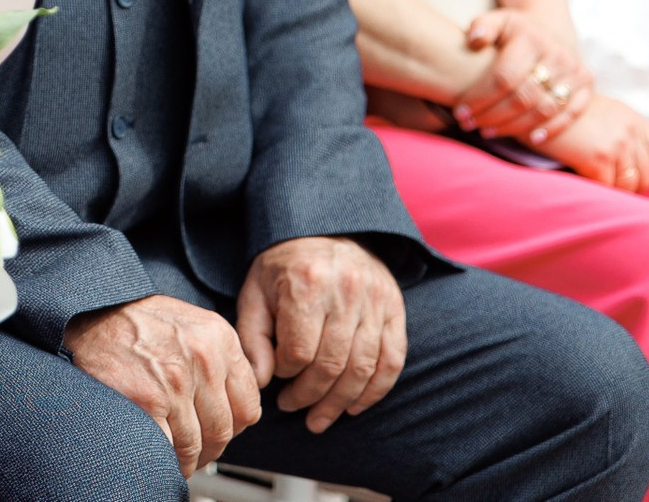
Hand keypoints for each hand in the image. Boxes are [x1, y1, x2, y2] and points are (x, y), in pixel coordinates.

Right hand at [65, 293, 262, 472]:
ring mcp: (175, 382)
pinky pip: (169, 448)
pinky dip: (165, 460)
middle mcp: (203, 358)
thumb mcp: (187, 323)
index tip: (217, 433)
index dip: (232, 428)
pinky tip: (159, 454)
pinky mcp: (147, 400)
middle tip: (195, 454)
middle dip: (208, 450)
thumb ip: (214, 356)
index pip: (248, 407)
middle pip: (223, 431)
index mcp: (218, 337)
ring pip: (196, 445)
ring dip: (187, 460)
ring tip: (175, 458)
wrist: (85, 313)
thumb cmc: (132, 320)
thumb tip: (231, 399)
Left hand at [236, 236, 406, 432]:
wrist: (325, 229)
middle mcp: (345, 291)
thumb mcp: (256, 292)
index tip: (276, 375)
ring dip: (340, 403)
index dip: (285, 373)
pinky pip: (392, 361)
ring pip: (362, 369)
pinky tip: (354, 407)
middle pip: (331, 365)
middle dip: (310, 397)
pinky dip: (375, 391)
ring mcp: (375, 300)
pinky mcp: (395, 309)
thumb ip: (253, 336)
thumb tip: (260, 381)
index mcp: (307, 284)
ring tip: (319, 419)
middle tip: (293, 408)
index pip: (298, 352)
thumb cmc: (284, 267)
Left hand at [453, 8, 590, 144]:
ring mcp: (575, 71)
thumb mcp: (497, 20)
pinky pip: (571, 113)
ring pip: (544, 109)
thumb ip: (482, 26)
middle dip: (492, 116)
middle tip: (469, 125)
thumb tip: (474, 39)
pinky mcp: (587, 85)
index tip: (460, 112)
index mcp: (531, 39)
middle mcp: (557, 55)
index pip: (503, 77)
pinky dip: (552, 129)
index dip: (480, 98)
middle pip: (523, 97)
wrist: (550, 28)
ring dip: (515, 127)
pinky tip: (531, 139)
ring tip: (488, 132)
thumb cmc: (514, 31)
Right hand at [542, 93, 648, 193]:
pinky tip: (584, 179)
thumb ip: (625, 130)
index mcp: (636, 121)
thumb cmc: (568, 110)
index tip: (629, 173)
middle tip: (611, 184)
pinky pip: (607, 187)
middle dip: (630, 184)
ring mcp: (617, 146)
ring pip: (629, 185)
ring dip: (614, 189)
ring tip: (597, 184)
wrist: (541, 101)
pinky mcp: (599, 159)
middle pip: (646, 176)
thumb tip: (634, 161)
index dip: (645, 170)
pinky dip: (597, 189)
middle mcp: (631, 133)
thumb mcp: (606, 111)